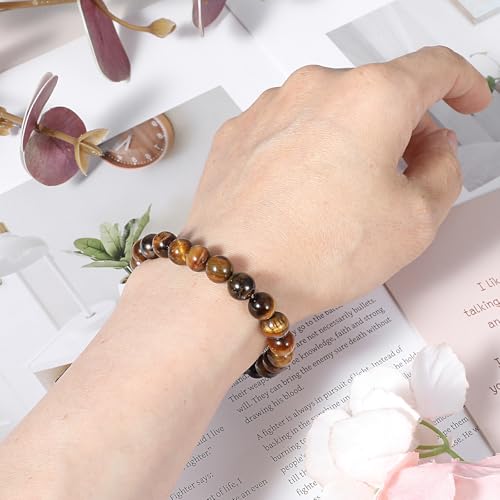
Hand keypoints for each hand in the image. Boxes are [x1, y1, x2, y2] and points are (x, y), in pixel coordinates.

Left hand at [184, 46, 490, 321]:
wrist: (234, 276)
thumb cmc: (317, 252)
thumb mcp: (415, 221)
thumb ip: (443, 172)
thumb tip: (434, 150)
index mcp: (371, 97)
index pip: (434, 69)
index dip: (461, 84)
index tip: (465, 100)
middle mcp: (315, 88)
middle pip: (378, 94)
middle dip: (401, 128)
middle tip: (404, 174)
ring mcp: (269, 107)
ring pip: (330, 112)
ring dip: (350, 141)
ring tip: (342, 196)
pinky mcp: (238, 132)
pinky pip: (288, 130)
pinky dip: (306, 151)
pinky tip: (301, 194)